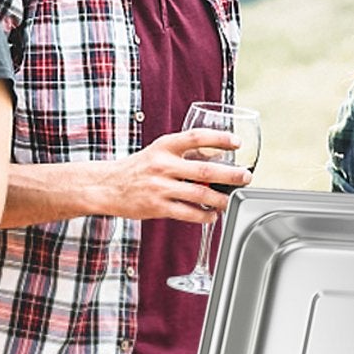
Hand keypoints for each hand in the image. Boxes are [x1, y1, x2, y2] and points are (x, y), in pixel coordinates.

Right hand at [91, 129, 250, 222]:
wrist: (106, 186)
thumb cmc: (138, 168)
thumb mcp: (158, 152)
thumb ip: (184, 154)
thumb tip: (217, 158)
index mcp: (164, 146)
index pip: (196, 137)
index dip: (219, 138)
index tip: (237, 142)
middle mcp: (163, 165)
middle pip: (204, 170)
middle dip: (230, 175)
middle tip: (246, 178)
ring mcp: (160, 187)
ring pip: (199, 194)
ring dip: (220, 199)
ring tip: (232, 200)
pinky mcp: (157, 207)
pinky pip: (187, 213)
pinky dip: (204, 216)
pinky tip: (212, 215)